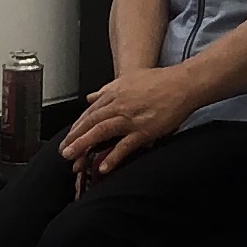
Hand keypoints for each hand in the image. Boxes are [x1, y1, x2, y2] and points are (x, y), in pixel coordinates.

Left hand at [64, 65, 201, 174]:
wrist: (182, 83)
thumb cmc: (160, 81)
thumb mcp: (129, 79)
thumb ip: (108, 89)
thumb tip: (91, 96)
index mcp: (114, 93)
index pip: (89, 112)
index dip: (77, 127)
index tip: (69, 138)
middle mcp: (118, 105)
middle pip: (90, 123)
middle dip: (74, 138)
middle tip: (64, 152)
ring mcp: (130, 118)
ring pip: (101, 132)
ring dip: (84, 146)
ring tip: (73, 160)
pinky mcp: (144, 130)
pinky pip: (124, 145)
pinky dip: (113, 157)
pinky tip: (103, 167)